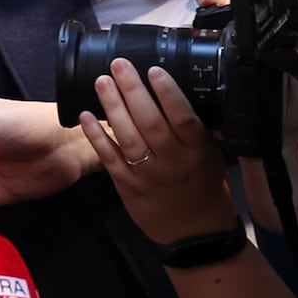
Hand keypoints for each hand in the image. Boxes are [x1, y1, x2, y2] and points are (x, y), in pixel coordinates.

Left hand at [77, 59, 237, 244]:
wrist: (194, 233)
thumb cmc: (204, 186)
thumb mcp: (212, 155)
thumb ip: (198, 129)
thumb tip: (188, 91)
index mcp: (197, 150)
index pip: (183, 117)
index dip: (168, 93)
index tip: (154, 70)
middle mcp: (172, 160)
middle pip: (150, 121)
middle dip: (133, 90)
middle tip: (118, 64)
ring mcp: (148, 174)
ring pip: (128, 136)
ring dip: (112, 107)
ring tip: (101, 81)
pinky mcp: (127, 185)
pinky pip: (109, 158)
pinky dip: (96, 136)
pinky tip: (84, 116)